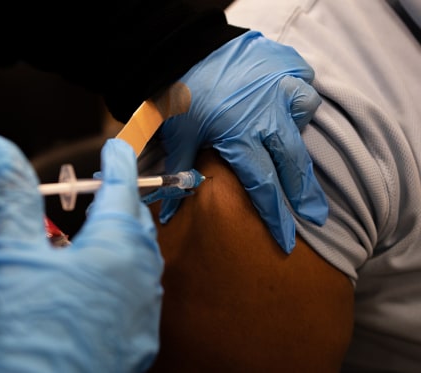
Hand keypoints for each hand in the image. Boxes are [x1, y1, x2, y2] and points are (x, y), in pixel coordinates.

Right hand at [0, 136, 162, 371]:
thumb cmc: (30, 333)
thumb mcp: (12, 257)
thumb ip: (12, 198)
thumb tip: (5, 150)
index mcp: (116, 246)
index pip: (121, 187)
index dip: (117, 160)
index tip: (116, 145)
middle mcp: (141, 274)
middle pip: (136, 222)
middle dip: (121, 200)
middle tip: (103, 188)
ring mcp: (145, 309)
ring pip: (142, 258)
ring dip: (124, 238)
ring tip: (102, 230)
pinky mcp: (140, 339)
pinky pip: (139, 293)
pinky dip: (123, 276)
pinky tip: (101, 284)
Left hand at [158, 30, 327, 253]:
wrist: (195, 47)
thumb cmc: (186, 91)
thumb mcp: (179, 131)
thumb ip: (180, 169)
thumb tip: (168, 211)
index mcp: (241, 135)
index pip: (264, 186)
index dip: (277, 216)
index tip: (288, 240)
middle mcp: (269, 117)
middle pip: (295, 164)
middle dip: (306, 194)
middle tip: (316, 215)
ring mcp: (283, 89)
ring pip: (305, 118)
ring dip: (299, 132)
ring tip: (289, 143)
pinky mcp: (290, 69)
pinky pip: (304, 88)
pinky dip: (297, 98)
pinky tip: (285, 104)